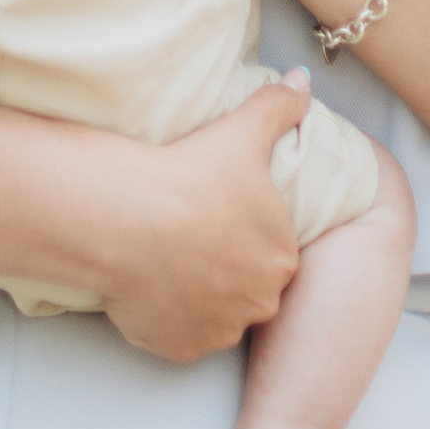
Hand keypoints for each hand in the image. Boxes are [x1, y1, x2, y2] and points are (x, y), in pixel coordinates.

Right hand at [93, 85, 307, 362]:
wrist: (126, 219)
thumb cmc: (189, 173)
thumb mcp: (242, 131)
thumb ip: (278, 107)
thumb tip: (303, 80)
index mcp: (281, 254)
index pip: (270, 251)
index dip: (240, 234)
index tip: (212, 218)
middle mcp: (259, 301)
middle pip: (247, 290)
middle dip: (224, 272)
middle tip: (186, 241)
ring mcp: (219, 329)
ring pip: (213, 316)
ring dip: (196, 299)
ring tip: (163, 264)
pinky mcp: (179, 347)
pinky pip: (177, 338)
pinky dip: (165, 321)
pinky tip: (145, 288)